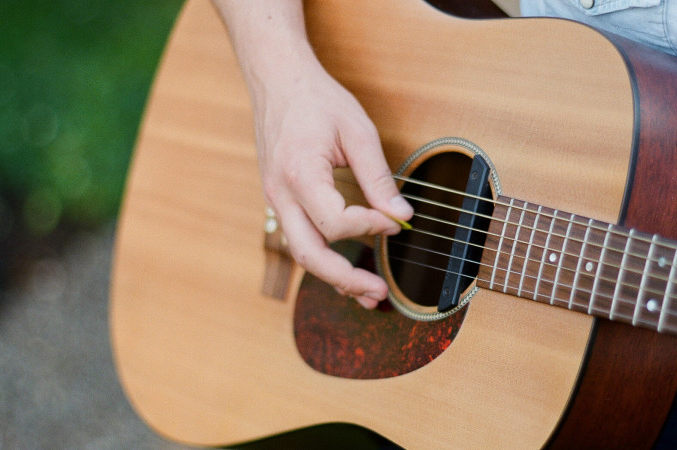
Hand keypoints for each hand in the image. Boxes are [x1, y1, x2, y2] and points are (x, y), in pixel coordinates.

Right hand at [252, 63, 412, 308]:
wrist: (278, 81)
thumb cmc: (317, 100)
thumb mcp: (357, 131)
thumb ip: (378, 178)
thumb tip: (401, 215)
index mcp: (300, 174)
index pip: (335, 222)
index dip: (369, 227)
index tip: (396, 222)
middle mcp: (280, 194)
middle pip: (309, 254)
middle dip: (345, 279)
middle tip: (379, 292)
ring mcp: (275, 200)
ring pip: (300, 253)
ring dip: (334, 278)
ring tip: (368, 292)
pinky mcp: (279, 201)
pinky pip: (298, 238)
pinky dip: (323, 259)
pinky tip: (348, 269)